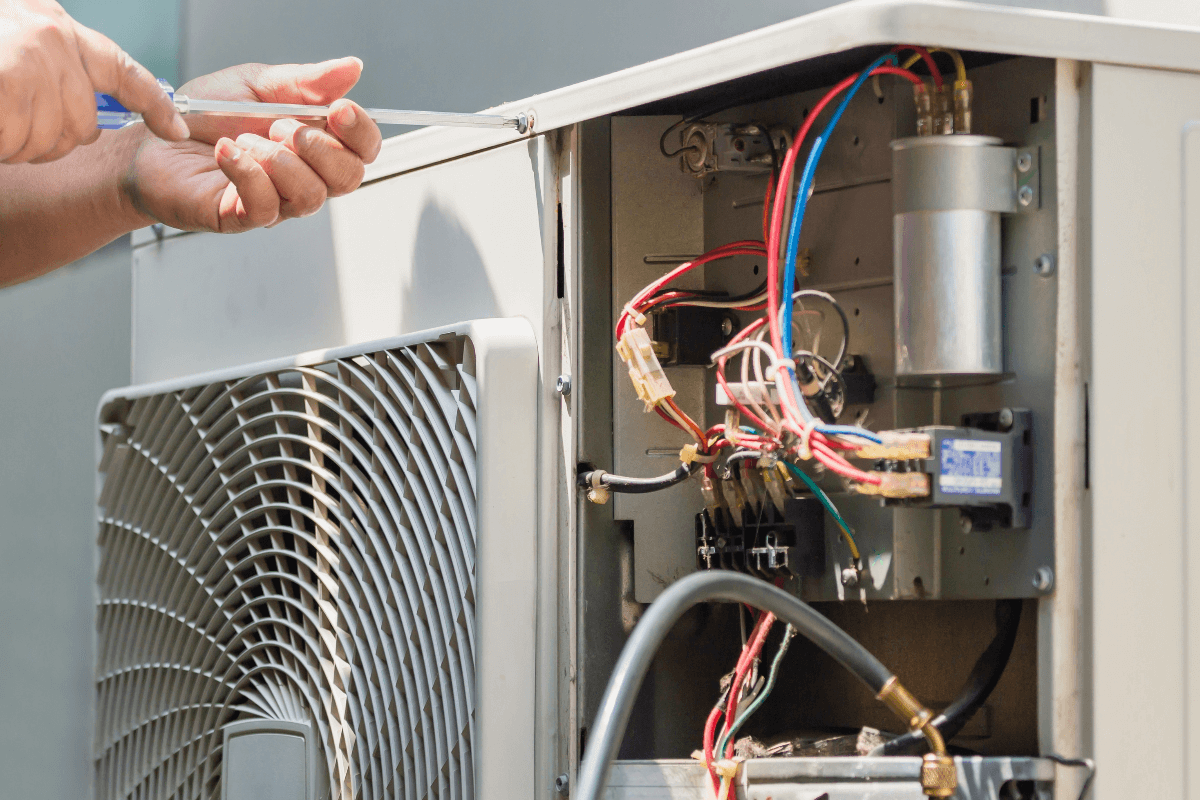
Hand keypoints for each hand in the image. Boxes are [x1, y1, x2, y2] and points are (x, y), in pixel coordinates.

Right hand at [0, 0, 186, 162]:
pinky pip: (15, 139)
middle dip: (53, 142)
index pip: (123, 71)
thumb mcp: (19, 37)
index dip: (155, 105)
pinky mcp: (7, 79)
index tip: (179, 130)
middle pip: (83, 125)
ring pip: (49, 140)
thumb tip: (84, 107)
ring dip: (20, 146)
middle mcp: (53, 39)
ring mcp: (31, 58)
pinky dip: (2, 144)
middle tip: (19, 134)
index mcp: (60, 30)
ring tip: (2, 127)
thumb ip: (57, 66)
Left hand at [124, 58, 381, 233]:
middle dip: (320, 146)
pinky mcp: (244, 217)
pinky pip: (266, 205)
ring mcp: (277, 201)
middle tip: (281, 124)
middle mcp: (303, 177)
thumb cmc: (203, 117)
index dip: (361, 131)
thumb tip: (352, 68)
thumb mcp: (256, 85)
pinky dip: (247, 172)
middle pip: (349, 178)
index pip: (363, 149)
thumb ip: (305, 80)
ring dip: (279, 159)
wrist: (149, 140)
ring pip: (311, 195)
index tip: (338, 108)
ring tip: (244, 138)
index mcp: (314, 144)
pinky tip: (227, 151)